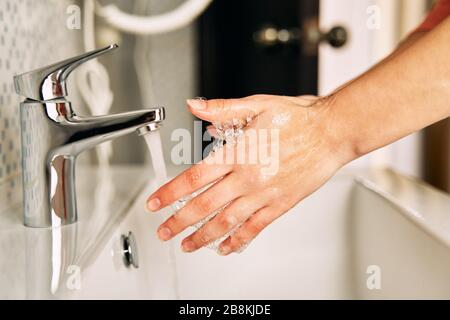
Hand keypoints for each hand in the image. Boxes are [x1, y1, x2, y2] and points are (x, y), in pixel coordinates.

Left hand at [147, 94, 353, 254]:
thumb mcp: (256, 105)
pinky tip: (227, 247)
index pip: (194, 177)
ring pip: (227, 221)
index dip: (171, 192)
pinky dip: (238, 240)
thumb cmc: (298, 118)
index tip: (156, 203)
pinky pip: (255, 228)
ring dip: (203, 236)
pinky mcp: (281, 205)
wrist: (332, 132)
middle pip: (204, 205)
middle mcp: (247, 177)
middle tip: (164, 232)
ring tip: (187, 245)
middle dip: (179, 222)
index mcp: (238, 153)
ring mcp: (264, 194)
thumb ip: (221, 110)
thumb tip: (194, 106)